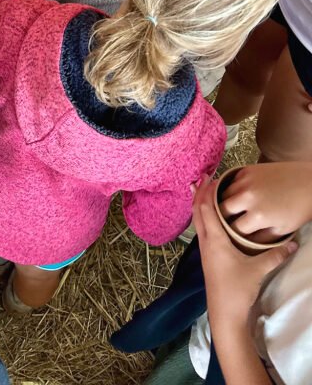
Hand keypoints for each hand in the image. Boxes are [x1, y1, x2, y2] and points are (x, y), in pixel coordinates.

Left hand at [193, 179, 296, 327]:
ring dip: (199, 204)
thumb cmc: (237, 290)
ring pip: (198, 220)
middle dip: (198, 193)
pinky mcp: (207, 257)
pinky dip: (202, 217)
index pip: (207, 209)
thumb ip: (275, 255)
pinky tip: (210, 216)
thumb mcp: (258, 270)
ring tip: (201, 190)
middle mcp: (206, 242)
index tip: (212, 177)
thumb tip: (293, 243)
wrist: (224, 314)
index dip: (208, 192)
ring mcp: (204, 250)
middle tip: (202, 177)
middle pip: (197, 211)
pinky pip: (201, 229)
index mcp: (214, 240)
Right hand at [219, 163, 311, 240]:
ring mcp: (245, 181)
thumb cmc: (298, 208)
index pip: (234, 229)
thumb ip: (261, 239)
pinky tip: (240, 195)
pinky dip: (232, 189)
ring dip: (226, 202)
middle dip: (224, 218)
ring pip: (223, 194)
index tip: (235, 235)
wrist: (307, 182)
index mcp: (258, 216)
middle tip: (230, 221)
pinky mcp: (246, 170)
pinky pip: (231, 182)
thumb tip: (245, 242)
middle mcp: (247, 197)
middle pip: (222, 210)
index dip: (234, 234)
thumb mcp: (283, 230)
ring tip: (233, 209)